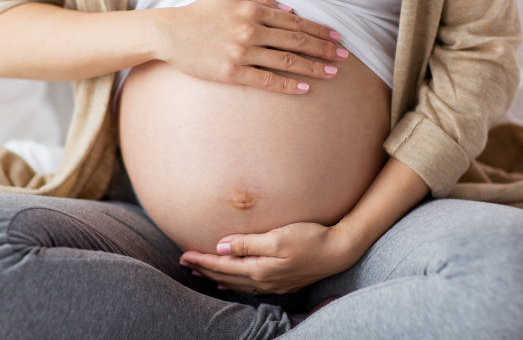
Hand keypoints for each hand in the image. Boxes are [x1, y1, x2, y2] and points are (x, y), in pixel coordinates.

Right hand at [154, 0, 347, 94]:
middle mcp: (251, 30)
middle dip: (324, 48)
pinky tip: (304, 89)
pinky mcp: (232, 73)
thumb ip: (260, 0)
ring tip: (332, 73)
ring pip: (286, 61)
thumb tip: (288, 10)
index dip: (319, 30)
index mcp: (252, 10)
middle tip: (344, 56)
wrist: (169, 33)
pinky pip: (266, 80)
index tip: (337, 37)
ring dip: (313, 67)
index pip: (295, 21)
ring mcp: (242, 52)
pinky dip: (287, 85)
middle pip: (297, 40)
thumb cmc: (200, 13)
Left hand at [178, 222, 358, 293]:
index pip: (222, 266)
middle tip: (184, 262)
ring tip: (200, 273)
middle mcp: (263, 280)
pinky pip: (249, 285)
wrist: (339, 251)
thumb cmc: (310, 238)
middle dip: (204, 269)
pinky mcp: (281, 281)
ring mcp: (273, 283)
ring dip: (216, 277)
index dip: (202, 261)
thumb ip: (248, 243)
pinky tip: (229, 281)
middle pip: (226, 276)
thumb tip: (220, 247)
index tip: (184, 255)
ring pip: (236, 282)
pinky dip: (234, 282)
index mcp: (260, 269)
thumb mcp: (278, 237)